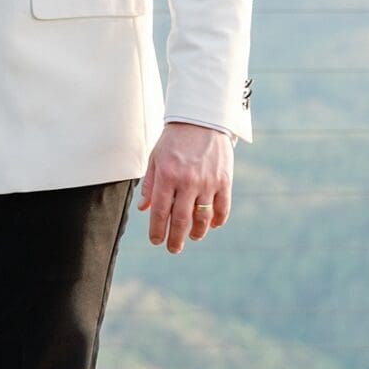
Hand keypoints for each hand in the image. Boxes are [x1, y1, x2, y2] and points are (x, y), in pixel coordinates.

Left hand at [138, 121, 233, 253]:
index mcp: (167, 176)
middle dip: (175, 238)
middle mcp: (187, 181)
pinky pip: (222, 206)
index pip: (160, 212)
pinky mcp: (224, 180)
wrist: (202, 120)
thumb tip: (144, 209)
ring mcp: (208, 181)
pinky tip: (212, 226)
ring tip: (193, 237)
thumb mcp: (155, 159)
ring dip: (197, 232)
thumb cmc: (174, 140)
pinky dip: (218, 220)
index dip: (157, 230)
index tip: (156, 241)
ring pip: (203, 217)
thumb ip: (150, 185)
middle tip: (173, 249)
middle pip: (181, 220)